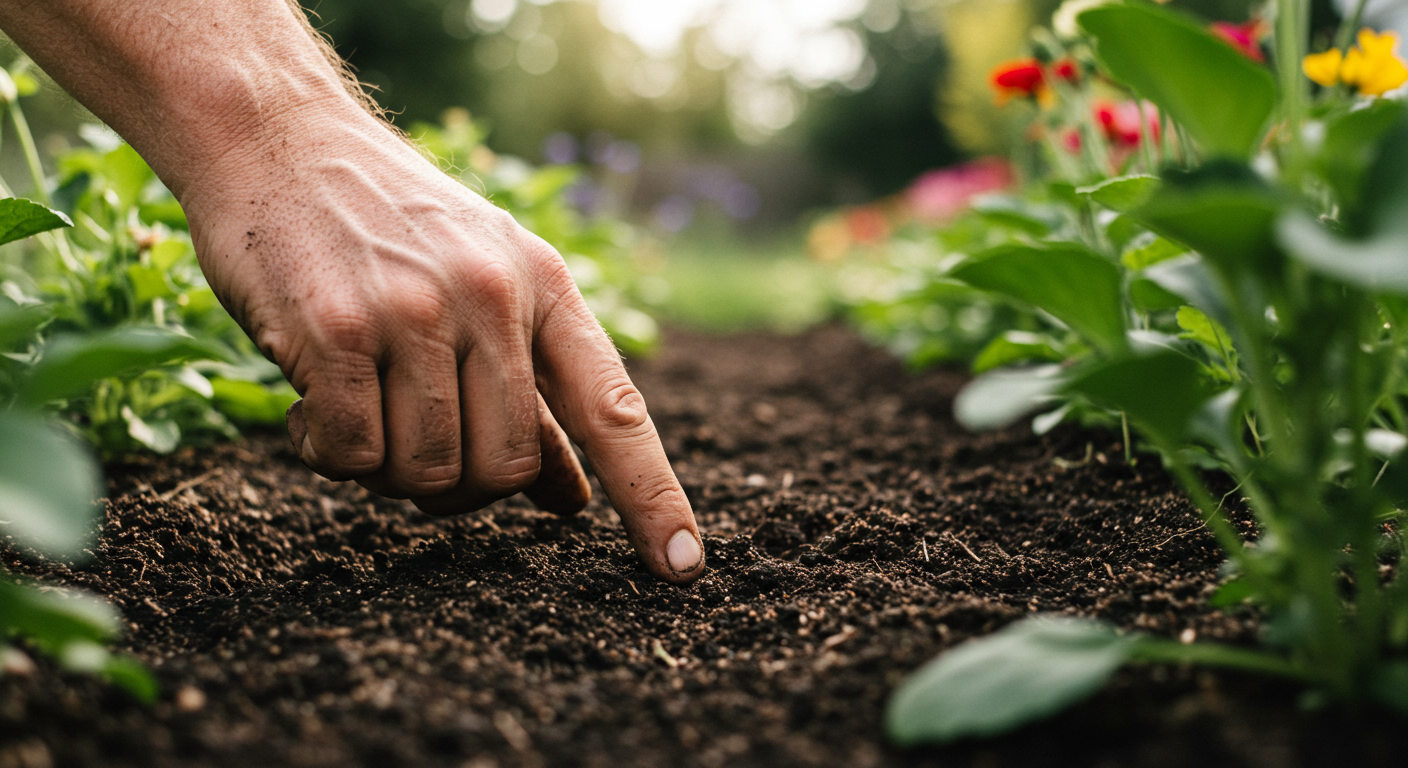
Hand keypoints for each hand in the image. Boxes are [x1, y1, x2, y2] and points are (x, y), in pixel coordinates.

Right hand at [182, 113, 703, 581]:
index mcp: (544, 287)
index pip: (615, 409)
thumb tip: (571, 501)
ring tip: (361, 410)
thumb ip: (530, 390)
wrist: (281, 140)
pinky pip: (351, 455)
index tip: (682, 568)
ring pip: (427, 472)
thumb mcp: (487, 287)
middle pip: (504, 469)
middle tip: (415, 449)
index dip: (652, 496)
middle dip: (461, 489)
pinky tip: (312, 404)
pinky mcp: (336, 329)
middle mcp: (492, 297)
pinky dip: (330, 454)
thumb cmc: (392, 228)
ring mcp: (414, 310)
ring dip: (389, 471)